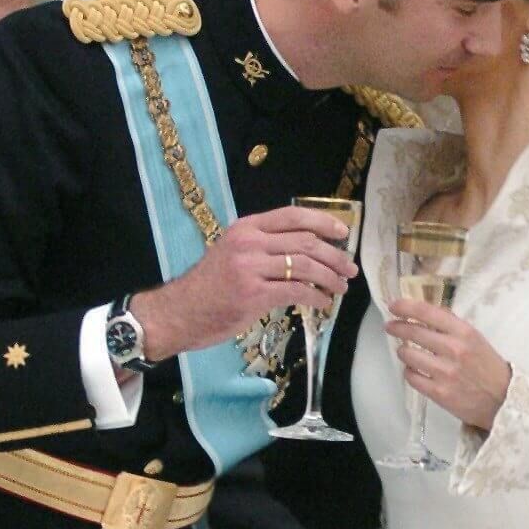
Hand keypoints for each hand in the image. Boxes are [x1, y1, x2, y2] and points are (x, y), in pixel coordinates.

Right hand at [132, 206, 357, 361]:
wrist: (179, 313)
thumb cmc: (208, 287)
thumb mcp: (232, 253)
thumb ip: (263, 247)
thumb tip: (305, 251)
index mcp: (246, 228)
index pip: (293, 216)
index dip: (323, 222)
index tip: (344, 232)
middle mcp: (249, 243)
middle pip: (305, 242)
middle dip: (335, 255)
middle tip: (349, 268)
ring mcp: (250, 268)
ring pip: (305, 266)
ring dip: (330, 277)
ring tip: (341, 287)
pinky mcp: (253, 294)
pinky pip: (297, 291)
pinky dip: (316, 297)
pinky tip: (323, 303)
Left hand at [386, 297, 511, 431]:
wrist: (503, 400)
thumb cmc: (488, 367)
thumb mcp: (476, 339)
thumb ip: (452, 326)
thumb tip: (424, 315)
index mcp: (464, 332)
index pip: (428, 312)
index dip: (406, 307)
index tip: (394, 306)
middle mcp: (453, 349)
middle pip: (414, 332)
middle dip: (397, 327)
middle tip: (390, 327)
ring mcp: (445, 372)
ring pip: (408, 355)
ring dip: (403, 351)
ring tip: (405, 352)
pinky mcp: (439, 392)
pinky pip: (412, 377)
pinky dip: (409, 371)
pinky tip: (414, 370)